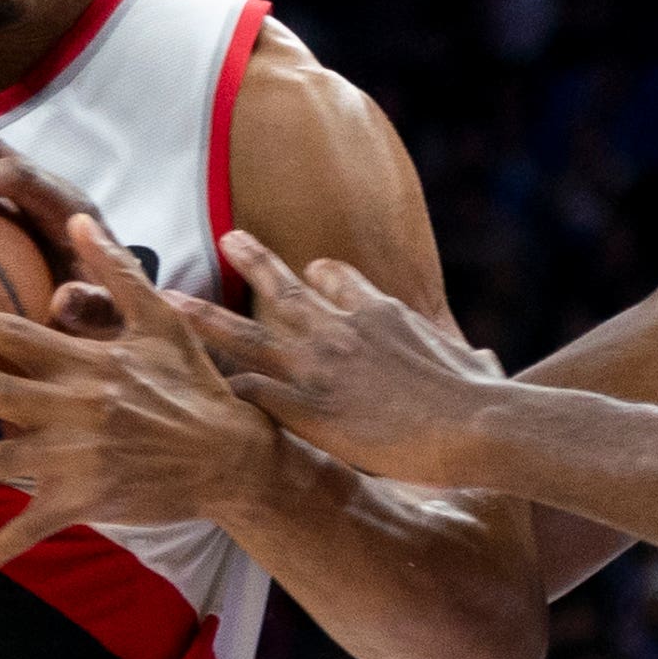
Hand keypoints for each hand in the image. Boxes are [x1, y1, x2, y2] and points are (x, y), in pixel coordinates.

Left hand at [0, 215, 278, 582]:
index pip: (17, 334)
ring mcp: (75, 459)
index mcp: (86, 363)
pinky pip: (29, 530)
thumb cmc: (195, 385)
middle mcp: (74, 408)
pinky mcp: (84, 501)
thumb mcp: (163, 321)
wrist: (232, 457)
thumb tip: (77, 218)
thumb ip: (116, 271)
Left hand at [172, 229, 507, 486]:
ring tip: (169, 299)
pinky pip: (248, 390)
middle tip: (229, 238)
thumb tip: (487, 361)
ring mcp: (317, 366)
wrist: (471, 421)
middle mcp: (340, 329)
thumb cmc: (481, 398)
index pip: (340, 278)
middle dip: (254, 260)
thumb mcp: (477, 367)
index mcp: (380, 314)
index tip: (311, 270)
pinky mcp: (305, 407)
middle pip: (284, 287)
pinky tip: (195, 392)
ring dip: (204, 317)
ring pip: (246, 331)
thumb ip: (473, 360)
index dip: (323, 275)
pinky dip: (221, 388)